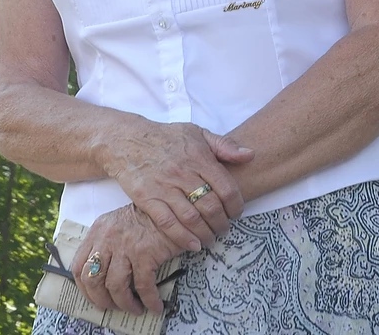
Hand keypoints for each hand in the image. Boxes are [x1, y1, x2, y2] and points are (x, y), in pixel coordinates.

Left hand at [74, 205, 182, 314]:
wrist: (176, 208)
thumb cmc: (149, 217)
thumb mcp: (119, 223)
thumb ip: (106, 243)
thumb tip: (102, 276)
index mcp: (98, 230)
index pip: (79, 266)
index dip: (84, 288)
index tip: (94, 297)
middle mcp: (108, 238)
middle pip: (92, 279)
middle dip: (101, 300)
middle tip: (112, 307)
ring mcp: (125, 246)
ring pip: (115, 286)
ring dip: (124, 303)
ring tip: (134, 308)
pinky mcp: (145, 253)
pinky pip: (143, 286)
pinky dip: (149, 300)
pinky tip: (154, 305)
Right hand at [97, 120, 252, 249]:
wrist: (128, 141)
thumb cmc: (166, 137)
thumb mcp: (197, 133)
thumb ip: (224, 145)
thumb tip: (250, 155)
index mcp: (199, 157)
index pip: (226, 187)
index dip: (236, 205)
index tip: (237, 213)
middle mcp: (183, 173)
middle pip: (211, 206)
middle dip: (222, 223)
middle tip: (225, 229)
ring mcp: (164, 187)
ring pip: (191, 218)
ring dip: (205, 233)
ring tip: (211, 239)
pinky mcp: (147, 199)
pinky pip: (167, 223)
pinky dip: (182, 238)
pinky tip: (193, 245)